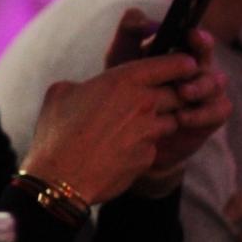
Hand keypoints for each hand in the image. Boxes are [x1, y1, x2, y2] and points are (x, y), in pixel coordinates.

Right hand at [21, 50, 199, 205]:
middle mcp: (144, 104)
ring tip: (137, 125)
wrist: (60, 178)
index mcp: (124, 81)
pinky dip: (144, 146)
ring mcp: (149, 132)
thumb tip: (85, 89)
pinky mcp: (148, 157)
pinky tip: (122, 149)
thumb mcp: (60, 93)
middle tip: (158, 96)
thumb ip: (83, 84)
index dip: (181, 63)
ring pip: (172, 121)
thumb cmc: (56, 132)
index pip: (172, 64)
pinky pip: (154, 146)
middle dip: (174, 94)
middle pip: (179, 94)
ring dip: (161, 120)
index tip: (185, 64)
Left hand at [104, 1, 231, 189]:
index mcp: (175, 42)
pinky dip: (199, 112)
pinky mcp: (210, 114)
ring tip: (180, 93)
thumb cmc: (124, 93)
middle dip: (201, 43)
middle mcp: (195, 60)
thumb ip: (126, 36)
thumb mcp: (119, 62)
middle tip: (191, 41)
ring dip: (198, 83)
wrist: (129, 137)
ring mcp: (205, 86)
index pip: (196, 10)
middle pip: (206, 45)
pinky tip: (181, 116)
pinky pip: (216, 108)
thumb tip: (140, 18)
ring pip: (214, 78)